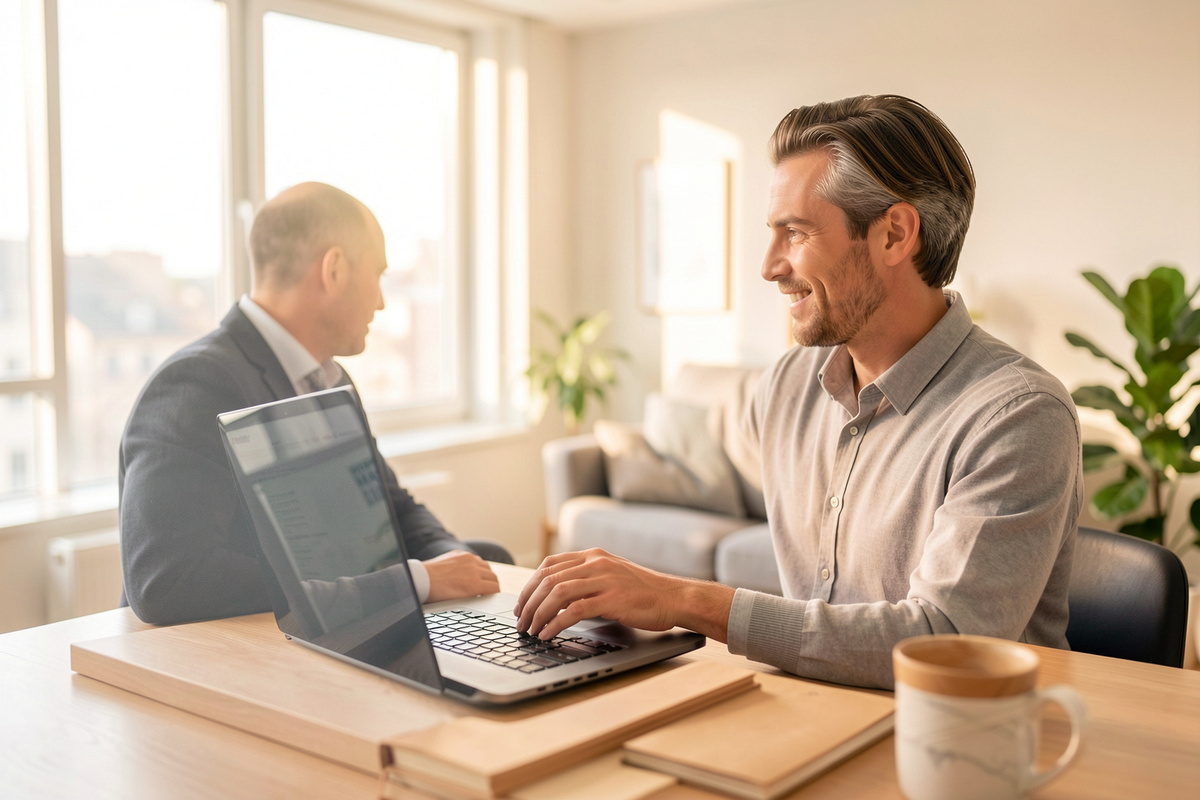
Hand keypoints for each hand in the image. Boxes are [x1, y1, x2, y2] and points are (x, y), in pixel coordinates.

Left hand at [424, 550, 500, 601]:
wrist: (421, 579)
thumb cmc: (437, 594)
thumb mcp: (460, 600)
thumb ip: (475, 596)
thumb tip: (484, 597)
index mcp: (474, 584)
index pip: (495, 588)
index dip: (495, 594)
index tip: (491, 597)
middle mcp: (474, 569)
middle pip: (493, 576)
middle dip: (492, 584)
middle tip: (488, 591)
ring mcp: (467, 559)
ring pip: (486, 566)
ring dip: (486, 574)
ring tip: (480, 581)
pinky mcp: (461, 553)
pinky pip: (475, 559)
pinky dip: (476, 565)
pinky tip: (470, 571)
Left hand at [513, 548, 734, 641]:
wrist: (674, 598)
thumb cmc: (644, 593)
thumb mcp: (612, 576)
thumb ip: (587, 579)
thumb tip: (557, 597)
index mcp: (593, 555)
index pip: (549, 565)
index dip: (530, 585)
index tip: (522, 604)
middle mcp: (596, 562)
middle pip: (548, 579)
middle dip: (529, 602)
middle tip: (521, 622)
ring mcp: (604, 579)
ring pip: (557, 593)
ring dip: (538, 614)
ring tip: (530, 630)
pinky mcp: (612, 599)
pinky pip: (574, 610)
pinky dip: (555, 623)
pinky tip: (548, 634)